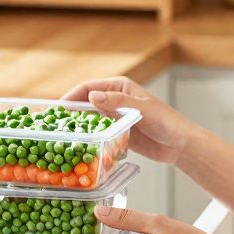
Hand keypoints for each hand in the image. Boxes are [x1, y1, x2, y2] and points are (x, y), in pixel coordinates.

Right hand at [59, 76, 195, 164]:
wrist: (179, 144)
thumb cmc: (166, 122)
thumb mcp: (141, 109)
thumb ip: (117, 102)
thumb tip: (92, 96)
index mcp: (119, 87)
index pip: (87, 88)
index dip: (70, 96)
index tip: (56, 109)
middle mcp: (114, 99)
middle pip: (85, 103)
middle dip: (70, 112)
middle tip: (54, 124)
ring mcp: (115, 116)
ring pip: (89, 118)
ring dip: (77, 126)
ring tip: (61, 137)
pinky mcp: (117, 131)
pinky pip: (97, 132)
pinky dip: (88, 137)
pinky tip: (79, 146)